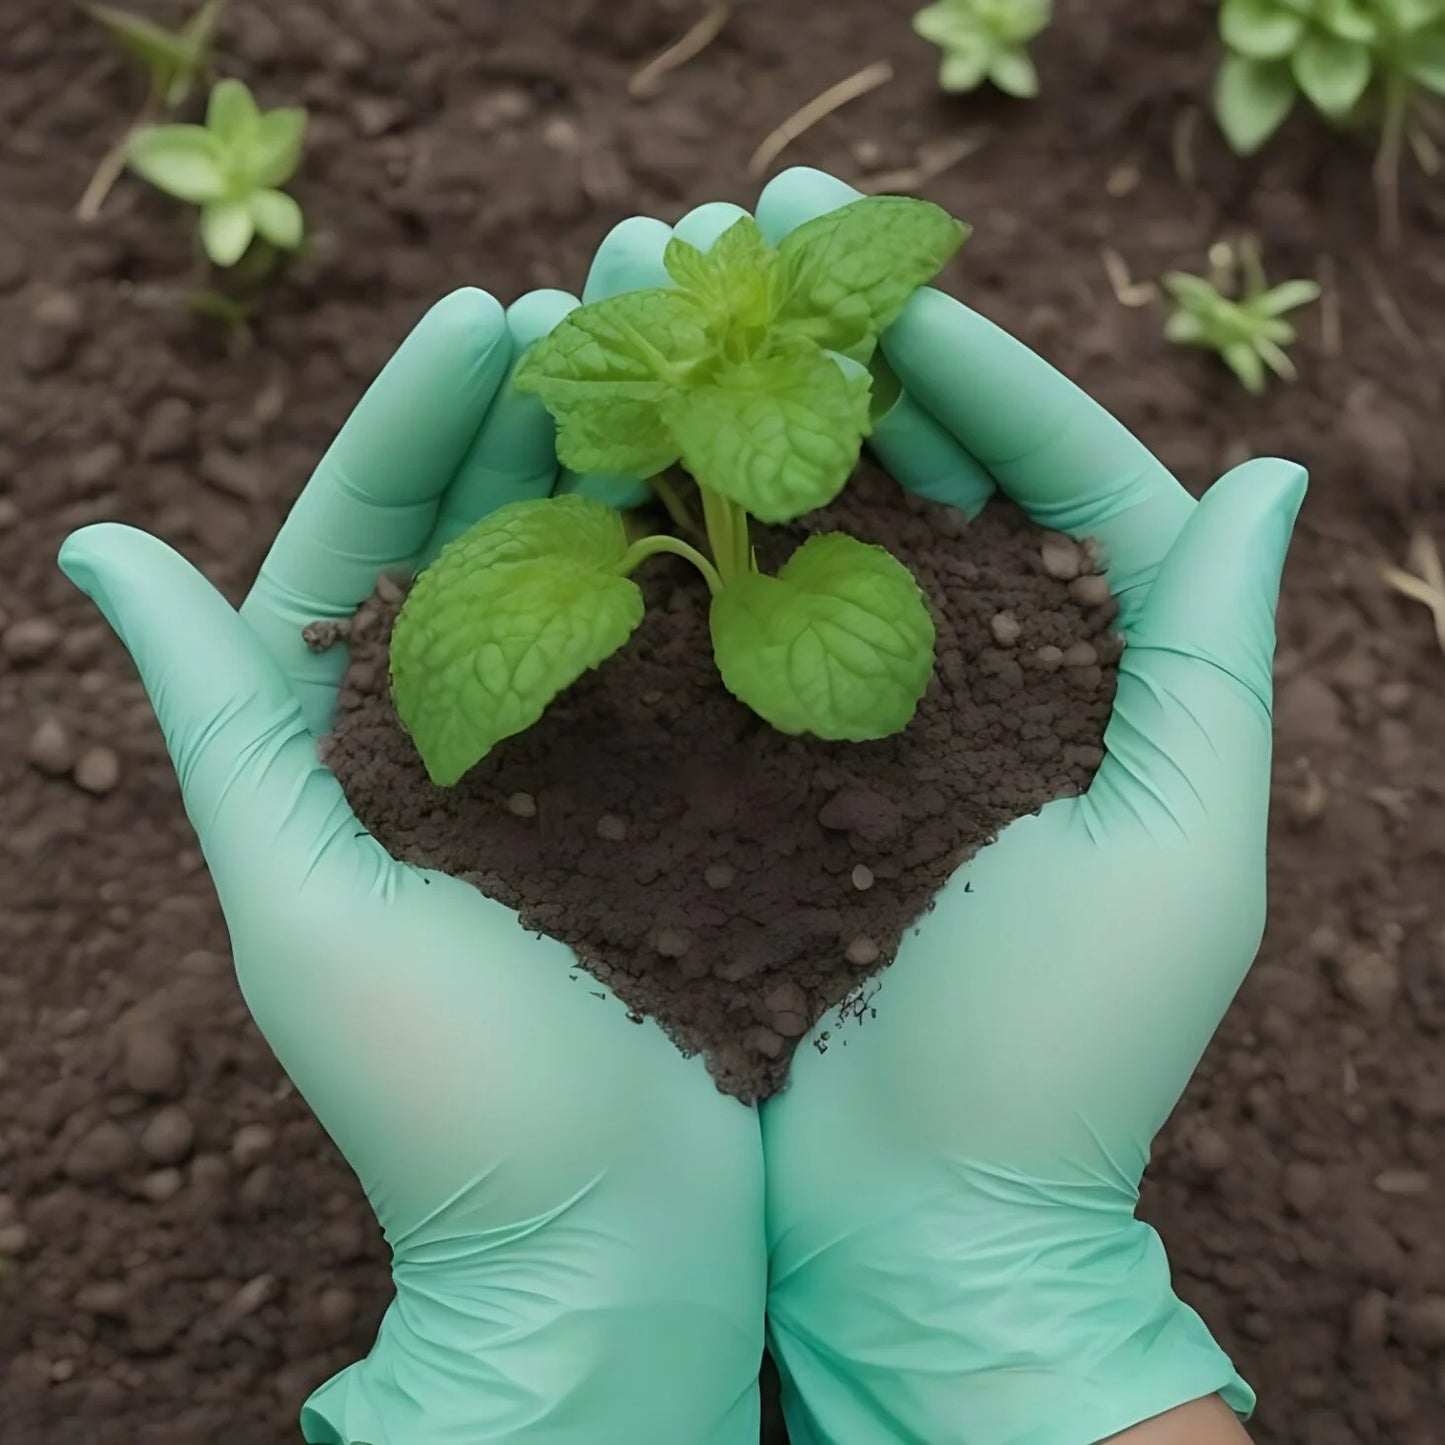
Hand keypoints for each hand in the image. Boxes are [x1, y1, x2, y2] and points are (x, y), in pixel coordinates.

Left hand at [60, 290, 763, 1444]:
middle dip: (545, 407)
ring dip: (644, 460)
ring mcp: (604, 760)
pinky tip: (782, 480)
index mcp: (362, 749)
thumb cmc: (447, 1111)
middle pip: (501, 530)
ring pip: (616, 570)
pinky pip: (714, 654)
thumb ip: (223, 731)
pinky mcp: (705, 799)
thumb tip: (95, 548)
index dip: (420, 421)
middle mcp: (480, 734)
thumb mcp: (306, 913)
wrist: (617, 1251)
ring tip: (690, 356)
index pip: (373, 542)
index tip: (483, 310)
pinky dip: (739, 564)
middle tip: (607, 288)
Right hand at [750, 170, 1303, 1444]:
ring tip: (642, 315)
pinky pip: (696, 635)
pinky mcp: (731, 780)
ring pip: (782, 530)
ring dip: (720, 421)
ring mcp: (833, 721)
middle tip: (730, 233)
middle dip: (818, 352)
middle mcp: (958, 676)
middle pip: (900, 474)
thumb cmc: (1063, 1063)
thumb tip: (1272, 466)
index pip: (1047, 468)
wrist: (918, 1226)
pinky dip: (654, 549)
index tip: (886, 271)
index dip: (973, 360)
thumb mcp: (1179, 862)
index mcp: (1082, 676)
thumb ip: (1209, 664)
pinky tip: (597, 467)